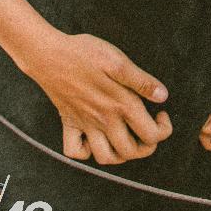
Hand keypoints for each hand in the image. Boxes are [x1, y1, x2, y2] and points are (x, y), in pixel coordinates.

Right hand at [20, 29, 171, 164]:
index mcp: (120, 105)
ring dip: (120, 154)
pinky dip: (85, 151)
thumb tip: (163, 96)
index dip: (163, 129)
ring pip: (106, 157)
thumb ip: (141, 80)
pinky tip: (93, 138)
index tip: (161, 114)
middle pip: (131, 152)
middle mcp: (104, 120)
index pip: (151, 135)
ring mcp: (85, 125)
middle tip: (146, 127)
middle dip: (145, 146)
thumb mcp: (117, 60)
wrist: (47, 54)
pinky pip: (75, 151)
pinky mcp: (69, 123)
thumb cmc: (83, 52)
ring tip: (125, 136)